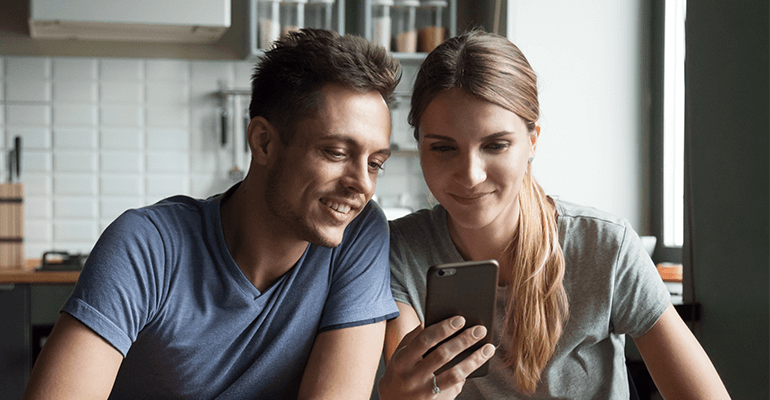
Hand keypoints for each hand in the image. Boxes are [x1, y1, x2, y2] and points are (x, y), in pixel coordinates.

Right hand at [378, 316, 494, 398]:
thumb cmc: (401, 370)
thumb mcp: (401, 353)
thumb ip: (416, 336)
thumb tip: (438, 318)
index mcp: (402, 359)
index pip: (425, 340)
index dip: (443, 328)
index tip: (461, 318)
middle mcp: (411, 376)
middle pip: (442, 355)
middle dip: (463, 340)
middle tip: (480, 329)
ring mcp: (423, 391)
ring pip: (454, 374)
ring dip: (474, 359)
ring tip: (488, 348)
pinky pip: (455, 386)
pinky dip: (466, 374)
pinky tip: (477, 363)